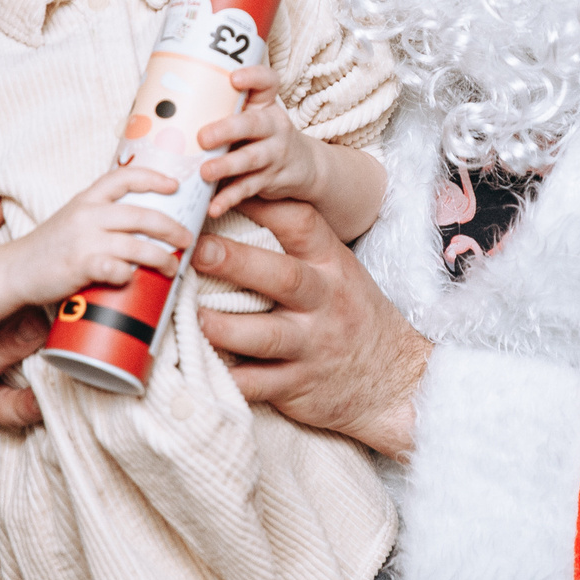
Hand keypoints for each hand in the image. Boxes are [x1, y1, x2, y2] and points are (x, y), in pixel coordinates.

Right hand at [11, 165, 192, 301]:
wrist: (16, 270)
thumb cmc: (52, 246)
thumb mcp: (76, 218)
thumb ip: (103, 213)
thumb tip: (145, 219)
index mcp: (88, 199)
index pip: (125, 177)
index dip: (154, 178)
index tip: (175, 186)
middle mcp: (88, 215)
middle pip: (142, 215)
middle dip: (171, 228)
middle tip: (186, 238)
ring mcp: (84, 241)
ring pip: (137, 245)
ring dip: (162, 257)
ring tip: (172, 266)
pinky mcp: (80, 266)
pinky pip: (116, 269)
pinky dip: (130, 274)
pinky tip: (134, 278)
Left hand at [192, 198, 431, 458]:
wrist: (391, 379)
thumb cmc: (349, 314)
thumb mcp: (336, 272)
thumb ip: (294, 246)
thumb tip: (234, 207)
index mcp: (332, 266)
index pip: (302, 224)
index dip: (264, 205)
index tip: (225, 192)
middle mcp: (324, 302)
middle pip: (283, 278)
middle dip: (238, 262)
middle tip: (196, 250)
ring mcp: (311, 347)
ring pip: (266, 336)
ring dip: (223, 327)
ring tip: (188, 316)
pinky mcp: (297, 386)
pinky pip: (256, 386)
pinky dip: (225, 378)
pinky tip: (194, 367)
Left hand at [197, 66, 326, 218]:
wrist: (302, 166)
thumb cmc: (261, 136)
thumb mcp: (251, 117)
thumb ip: (221, 110)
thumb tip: (160, 105)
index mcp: (265, 105)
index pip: (267, 82)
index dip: (253, 77)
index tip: (234, 79)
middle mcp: (273, 126)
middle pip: (253, 124)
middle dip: (227, 130)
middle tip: (202, 137)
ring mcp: (274, 153)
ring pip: (251, 158)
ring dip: (226, 165)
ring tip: (205, 172)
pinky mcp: (270, 179)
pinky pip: (247, 189)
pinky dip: (229, 198)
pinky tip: (213, 206)